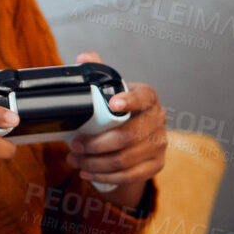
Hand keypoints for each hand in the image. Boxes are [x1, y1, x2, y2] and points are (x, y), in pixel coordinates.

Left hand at [66, 51, 166, 206]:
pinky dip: (104, 176)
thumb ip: (97, 71)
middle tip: (75, 144)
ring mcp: (160, 144)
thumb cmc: (117, 110)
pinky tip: (86, 173)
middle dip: (96, 143)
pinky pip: (129, 176)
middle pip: (128, 136)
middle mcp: (158, 120)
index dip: (130, 100)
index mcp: (147, 98)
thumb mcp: (109, 89)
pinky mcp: (156, 164)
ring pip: (125, 159)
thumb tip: (83, 57)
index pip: (143, 97)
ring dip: (95, 163)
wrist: (134, 138)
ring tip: (74, 160)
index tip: (113, 104)